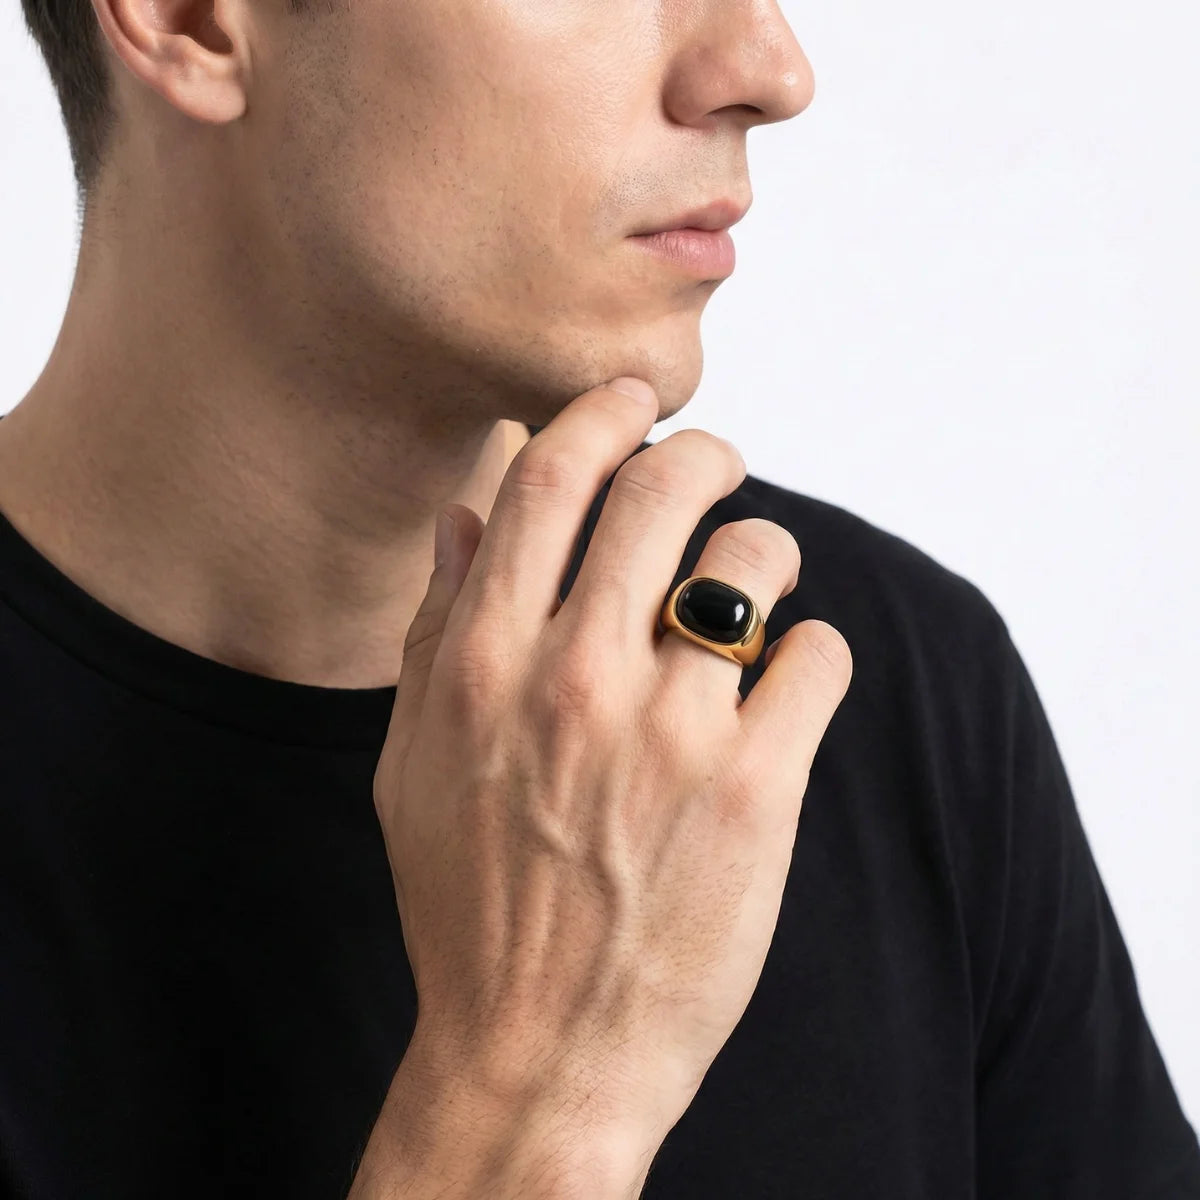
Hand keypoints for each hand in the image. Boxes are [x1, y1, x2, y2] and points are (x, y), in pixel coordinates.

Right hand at [373, 378, 852, 1156]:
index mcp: (484, 665)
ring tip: (755, 584)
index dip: (600, 415)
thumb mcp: (413, 766)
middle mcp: (576, 680)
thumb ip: (439, 632)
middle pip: (663, 491)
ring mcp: (673, 734)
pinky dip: (812, 654)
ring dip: (764, 553)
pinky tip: (786, 684)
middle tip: (716, 467)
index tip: (630, 405)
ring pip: (754, 562)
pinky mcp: (758, 792)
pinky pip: (817, 658)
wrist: (540, 1052)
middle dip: (702, 454)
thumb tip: (469, 520)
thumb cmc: (470, 907)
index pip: (549, 481)